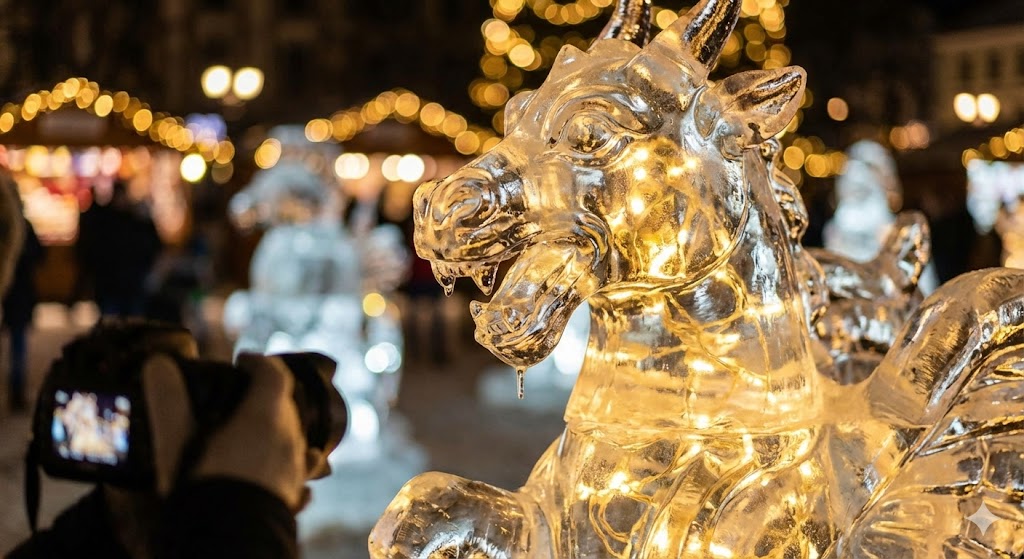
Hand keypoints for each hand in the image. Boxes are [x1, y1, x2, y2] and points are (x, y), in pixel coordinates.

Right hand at [142, 352, 308, 508]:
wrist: (229, 540)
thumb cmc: (203, 488)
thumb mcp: (177, 443)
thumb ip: (168, 401)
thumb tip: (158, 364)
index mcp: (266, 416)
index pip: (274, 373)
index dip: (259, 363)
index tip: (242, 362)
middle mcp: (289, 436)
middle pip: (286, 401)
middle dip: (266, 393)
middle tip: (241, 394)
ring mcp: (295, 466)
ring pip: (293, 432)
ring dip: (276, 424)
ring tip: (252, 427)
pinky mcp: (293, 492)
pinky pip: (300, 464)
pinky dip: (290, 454)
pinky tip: (279, 459)